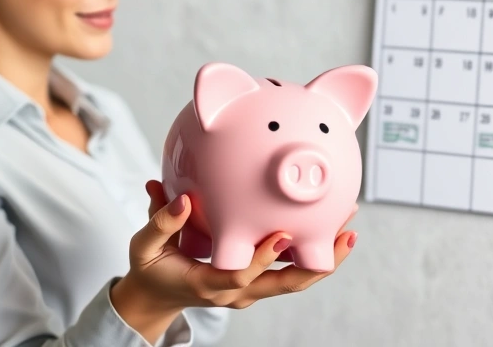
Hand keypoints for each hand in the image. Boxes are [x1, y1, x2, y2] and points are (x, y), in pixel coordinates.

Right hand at [111, 180, 356, 341]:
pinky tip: (331, 228)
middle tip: (344, 236)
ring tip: (349, 228)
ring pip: (294, 280)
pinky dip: (312, 253)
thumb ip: (160, 222)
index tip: (283, 236)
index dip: (262, 258)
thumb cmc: (150, 269)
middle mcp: (236, 293)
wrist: (156, 297)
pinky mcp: (258, 284)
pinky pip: (291, 272)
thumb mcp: (143, 246)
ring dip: (323, 257)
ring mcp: (250, 291)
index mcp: (208, 284)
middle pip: (285, 284)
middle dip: (318, 263)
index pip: (240, 276)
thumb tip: (177, 196)